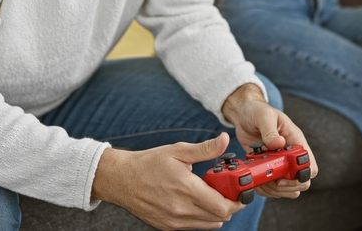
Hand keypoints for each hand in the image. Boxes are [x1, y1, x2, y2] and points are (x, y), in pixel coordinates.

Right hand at [92, 133, 243, 229]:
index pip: (222, 206)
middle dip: (229, 206)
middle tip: (228, 192)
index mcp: (186, 188)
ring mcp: (174, 221)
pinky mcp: (167, 226)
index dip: (236, 201)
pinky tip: (196, 202)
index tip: (239, 192)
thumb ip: (205, 149)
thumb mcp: (178, 151)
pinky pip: (194, 227)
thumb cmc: (149, 163)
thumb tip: (224, 140)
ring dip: (216, 213)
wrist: (122, 179)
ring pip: (209, 225)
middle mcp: (181, 209)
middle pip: (219, 218)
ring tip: (211, 196)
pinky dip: (202, 218)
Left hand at [222, 84, 318, 199]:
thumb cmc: (258, 111)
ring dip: (275, 190)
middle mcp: (291, 155)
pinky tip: (256, 181)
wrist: (244, 115)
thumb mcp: (264, 116)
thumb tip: (279, 144)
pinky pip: (273, 188)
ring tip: (262, 180)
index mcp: (296, 141)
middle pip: (302, 182)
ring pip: (289, 189)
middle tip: (272, 180)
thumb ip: (270, 130)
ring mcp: (281, 164)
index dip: (301, 175)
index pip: (310, 165)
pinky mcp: (269, 169)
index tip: (283, 175)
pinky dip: (266, 190)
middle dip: (288, 187)